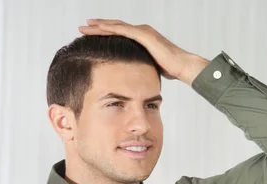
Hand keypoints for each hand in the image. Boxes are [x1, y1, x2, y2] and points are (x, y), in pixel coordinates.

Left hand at [78, 19, 208, 83]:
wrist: (183, 66)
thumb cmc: (172, 69)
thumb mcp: (152, 67)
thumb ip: (142, 66)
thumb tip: (137, 76)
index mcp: (143, 39)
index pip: (121, 34)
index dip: (106, 34)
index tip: (93, 35)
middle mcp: (142, 31)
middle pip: (116, 27)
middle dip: (99, 27)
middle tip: (83, 27)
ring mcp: (143, 31)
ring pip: (116, 26)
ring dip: (99, 25)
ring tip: (85, 26)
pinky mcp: (143, 35)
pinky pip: (122, 29)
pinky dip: (108, 28)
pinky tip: (97, 28)